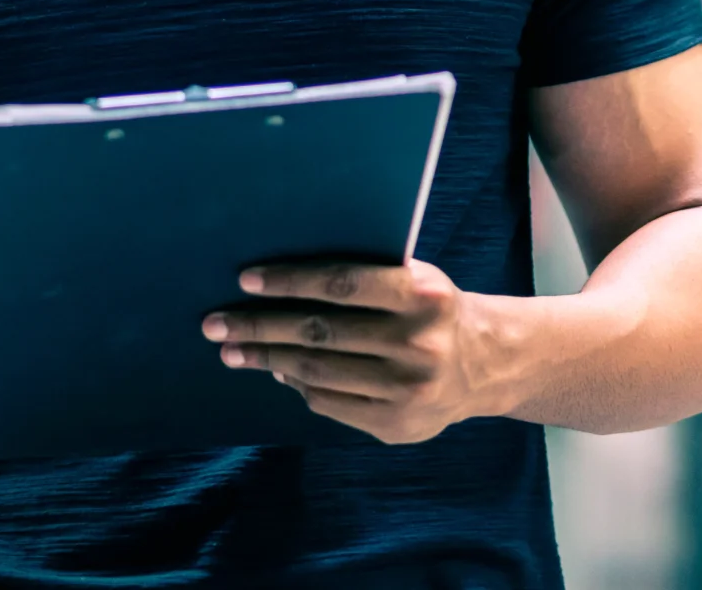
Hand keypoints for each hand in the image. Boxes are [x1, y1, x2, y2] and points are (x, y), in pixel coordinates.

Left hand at [201, 260, 502, 444]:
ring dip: (267, 360)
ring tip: (233, 350)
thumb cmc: (432, 310)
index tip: (246, 280)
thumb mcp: (416, 279)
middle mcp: (418, 344)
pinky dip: (298, 385)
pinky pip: (328, 403)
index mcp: (423, 295)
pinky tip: (279, 373)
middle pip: (320, 333)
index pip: (343, 284)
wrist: (485, 364)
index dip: (290, 281)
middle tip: (216, 323)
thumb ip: (366, 277)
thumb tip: (280, 285)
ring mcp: (407, 390)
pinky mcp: (396, 425)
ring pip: (318, 371)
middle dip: (260, 327)